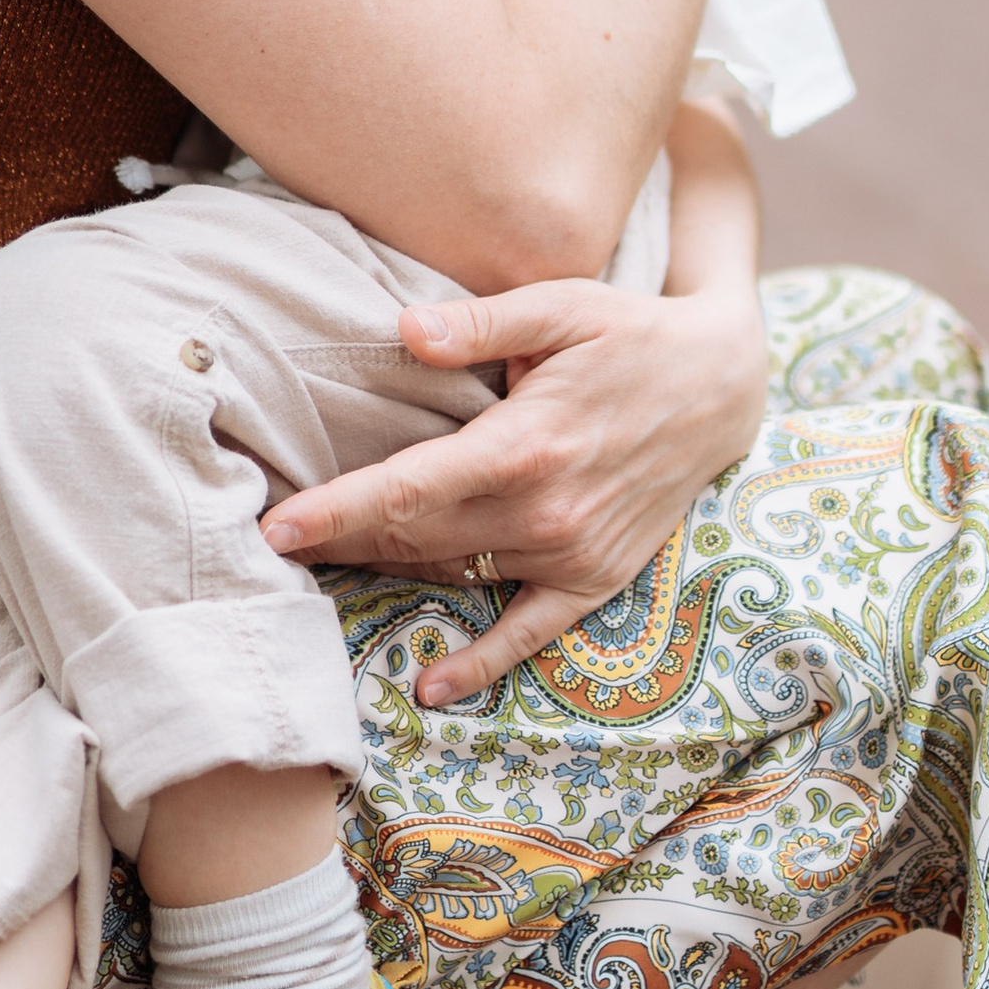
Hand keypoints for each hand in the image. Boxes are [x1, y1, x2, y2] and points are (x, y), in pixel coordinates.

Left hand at [261, 277, 768, 703]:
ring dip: (384, 577)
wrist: (722, 386)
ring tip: (317, 575)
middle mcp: (545, 511)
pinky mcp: (595, 578)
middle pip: (415, 536)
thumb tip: (406, 331)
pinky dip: (482, 663)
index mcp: (525, 443)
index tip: (274, 529)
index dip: (336, 510)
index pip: (409, 487)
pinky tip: (431, 684)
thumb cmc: (630, 334)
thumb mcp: (563, 304)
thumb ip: (482, 320)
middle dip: (339, 542)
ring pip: (453, 573)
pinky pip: (530, 633)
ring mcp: (570, 553)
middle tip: (266, 546)